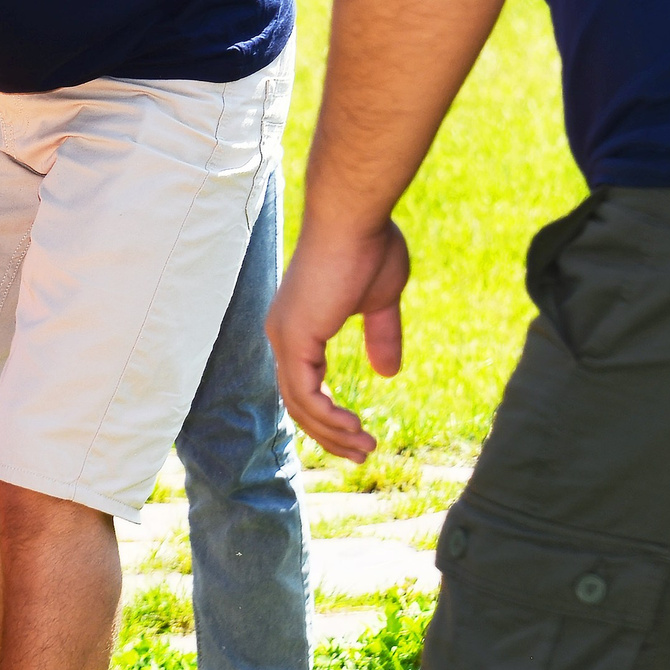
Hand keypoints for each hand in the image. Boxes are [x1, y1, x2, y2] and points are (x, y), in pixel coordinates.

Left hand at [269, 216, 410, 461]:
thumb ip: (379, 335)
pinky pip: (304, 393)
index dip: (327, 414)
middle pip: (296, 401)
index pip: (302, 383)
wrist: (354, 218)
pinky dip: (326, 417)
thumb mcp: (380, 301)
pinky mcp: (294, 337)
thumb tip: (387, 373)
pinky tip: (352, 429)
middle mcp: (282, 333)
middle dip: (329, 433)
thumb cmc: (368, 247)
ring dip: (332, 432)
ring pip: (299, 404)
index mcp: (298, 325)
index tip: (358, 433)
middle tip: (362, 452)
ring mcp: (284, 335)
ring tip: (365, 447)